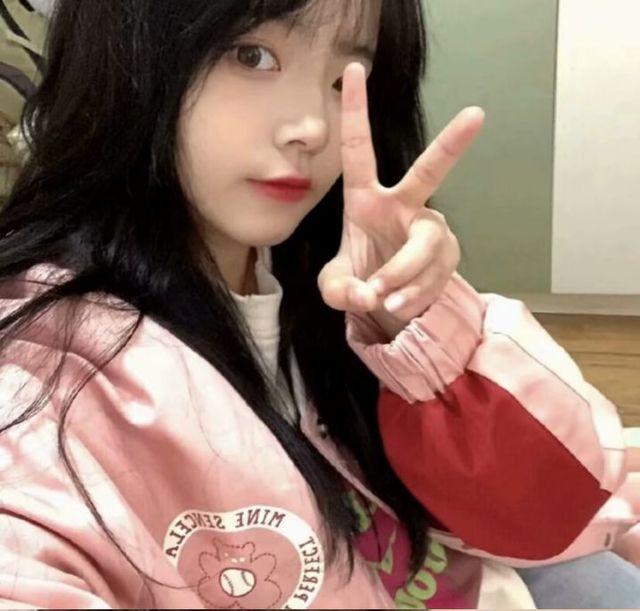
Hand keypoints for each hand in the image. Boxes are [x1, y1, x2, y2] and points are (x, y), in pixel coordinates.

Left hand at [318, 63, 484, 338]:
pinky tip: (400, 305)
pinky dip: (414, 294)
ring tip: (385, 299)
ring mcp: (429, 229)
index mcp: (366, 199)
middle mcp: (403, 205)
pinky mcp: (448, 254)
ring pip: (426, 245)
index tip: (355, 70)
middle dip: (450, 144)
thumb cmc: (358, 279)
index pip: (359, 150)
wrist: (388, 302)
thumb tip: (366, 295)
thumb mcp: (336, 287)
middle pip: (429, 174)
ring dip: (403, 274)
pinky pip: (435, 274)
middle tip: (476, 114)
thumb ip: (339, 291)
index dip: (355, 110)